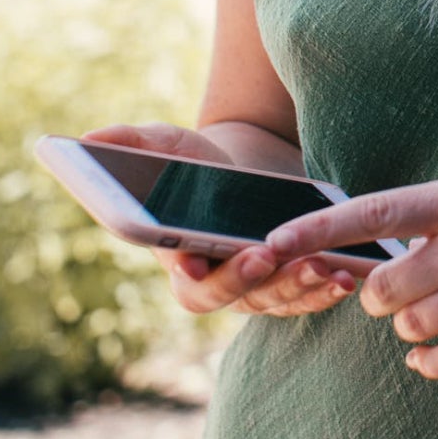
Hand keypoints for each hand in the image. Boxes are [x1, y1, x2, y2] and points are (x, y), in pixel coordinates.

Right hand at [80, 122, 358, 316]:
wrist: (245, 172)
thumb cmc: (197, 162)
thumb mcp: (168, 146)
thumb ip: (134, 143)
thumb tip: (90, 138)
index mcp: (180, 257)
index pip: (183, 280)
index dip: (191, 275)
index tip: (192, 263)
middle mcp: (216, 281)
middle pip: (230, 296)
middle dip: (248, 278)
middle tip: (265, 254)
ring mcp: (256, 288)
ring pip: (275, 300)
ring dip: (298, 287)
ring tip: (324, 266)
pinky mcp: (291, 285)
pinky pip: (308, 298)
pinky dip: (325, 291)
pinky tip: (347, 276)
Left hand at [263, 162, 437, 378]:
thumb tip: (385, 247)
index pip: (373, 211)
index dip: (316, 230)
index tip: (270, 244)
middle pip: (384, 286)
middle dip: (379, 297)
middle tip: (396, 296)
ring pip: (411, 326)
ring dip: (410, 328)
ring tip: (435, 315)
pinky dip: (428, 363)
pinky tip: (429, 357)